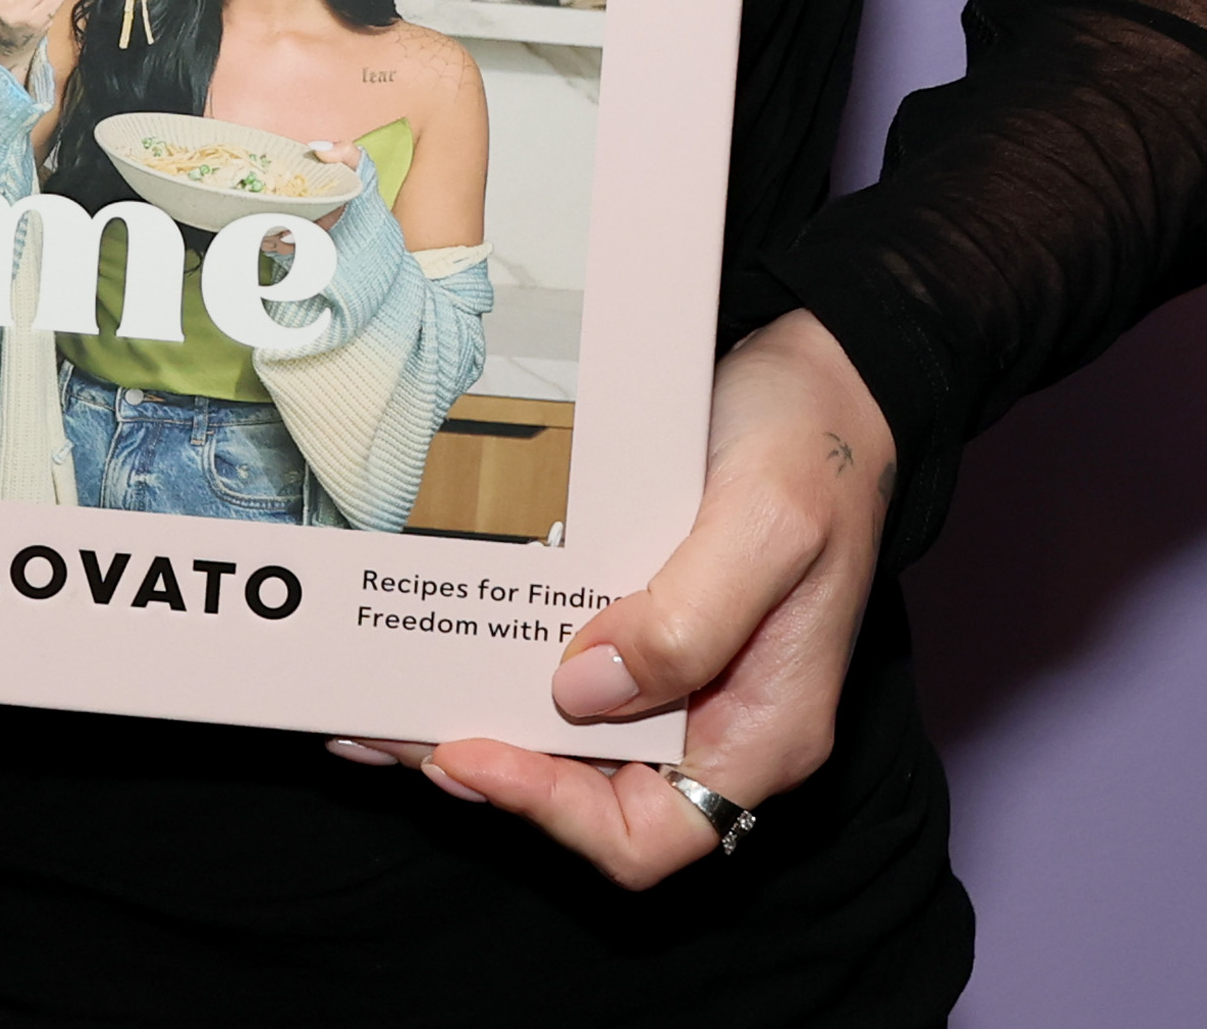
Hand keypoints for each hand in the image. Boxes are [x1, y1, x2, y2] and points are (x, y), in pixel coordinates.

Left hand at [383, 312, 895, 886]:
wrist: (828, 371)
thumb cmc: (819, 442)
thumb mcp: (768, 522)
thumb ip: (689, 620)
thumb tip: (582, 692)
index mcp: (762, 728)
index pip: (649, 835)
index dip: (552, 814)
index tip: (469, 752)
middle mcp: (713, 719)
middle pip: (587, 794)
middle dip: (483, 768)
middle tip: (384, 728)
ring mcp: (675, 673)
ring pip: (561, 737)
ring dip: (472, 718)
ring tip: (377, 700)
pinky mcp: (641, 620)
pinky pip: (558, 665)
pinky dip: (493, 659)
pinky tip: (431, 633)